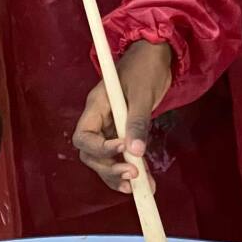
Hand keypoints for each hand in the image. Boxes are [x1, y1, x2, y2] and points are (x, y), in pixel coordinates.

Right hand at [71, 42, 174, 192]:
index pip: (84, 136)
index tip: (123, 150)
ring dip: (120, 175)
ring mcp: (110, 128)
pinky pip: (121, 157)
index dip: (99, 149)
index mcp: (96, 106)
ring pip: (105, 160)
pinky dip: (131, 169)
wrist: (158, 54)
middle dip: (109, 168)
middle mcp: (99, 120)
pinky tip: (145, 182)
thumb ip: (137, 121)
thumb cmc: (146, 66)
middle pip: (92, 154)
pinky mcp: (124, 132)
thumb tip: (135, 151)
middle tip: (133, 175)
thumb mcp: (142, 93)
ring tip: (141, 186)